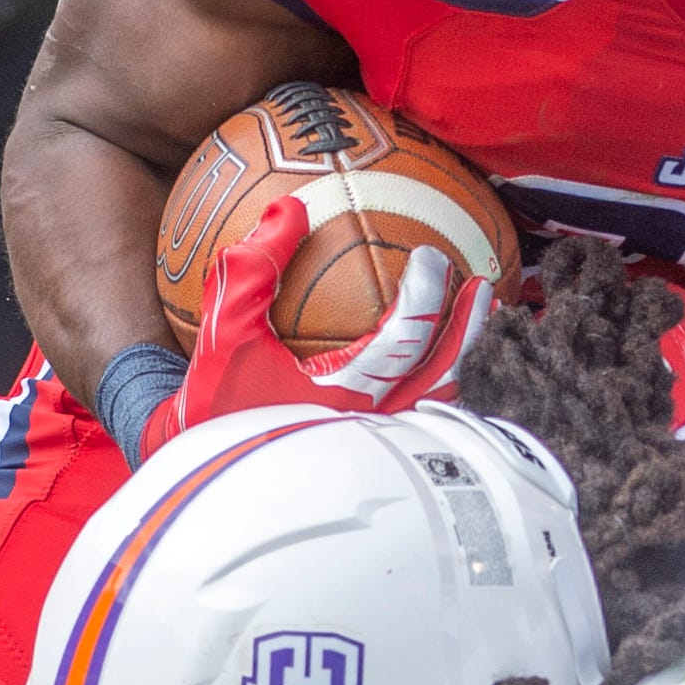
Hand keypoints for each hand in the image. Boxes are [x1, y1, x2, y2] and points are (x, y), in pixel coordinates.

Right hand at [143, 190, 491, 457]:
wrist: (202, 476)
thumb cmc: (212, 403)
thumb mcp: (221, 330)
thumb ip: (252, 267)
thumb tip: (289, 208)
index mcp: (343, 397)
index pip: (404, 339)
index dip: (426, 294)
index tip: (432, 257)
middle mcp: (370, 427)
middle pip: (442, 375)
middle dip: (466, 326)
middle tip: (481, 284)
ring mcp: (374, 446)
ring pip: (437, 404)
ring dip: (459, 358)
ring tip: (474, 321)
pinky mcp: (369, 456)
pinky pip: (418, 417)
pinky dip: (434, 385)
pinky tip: (433, 360)